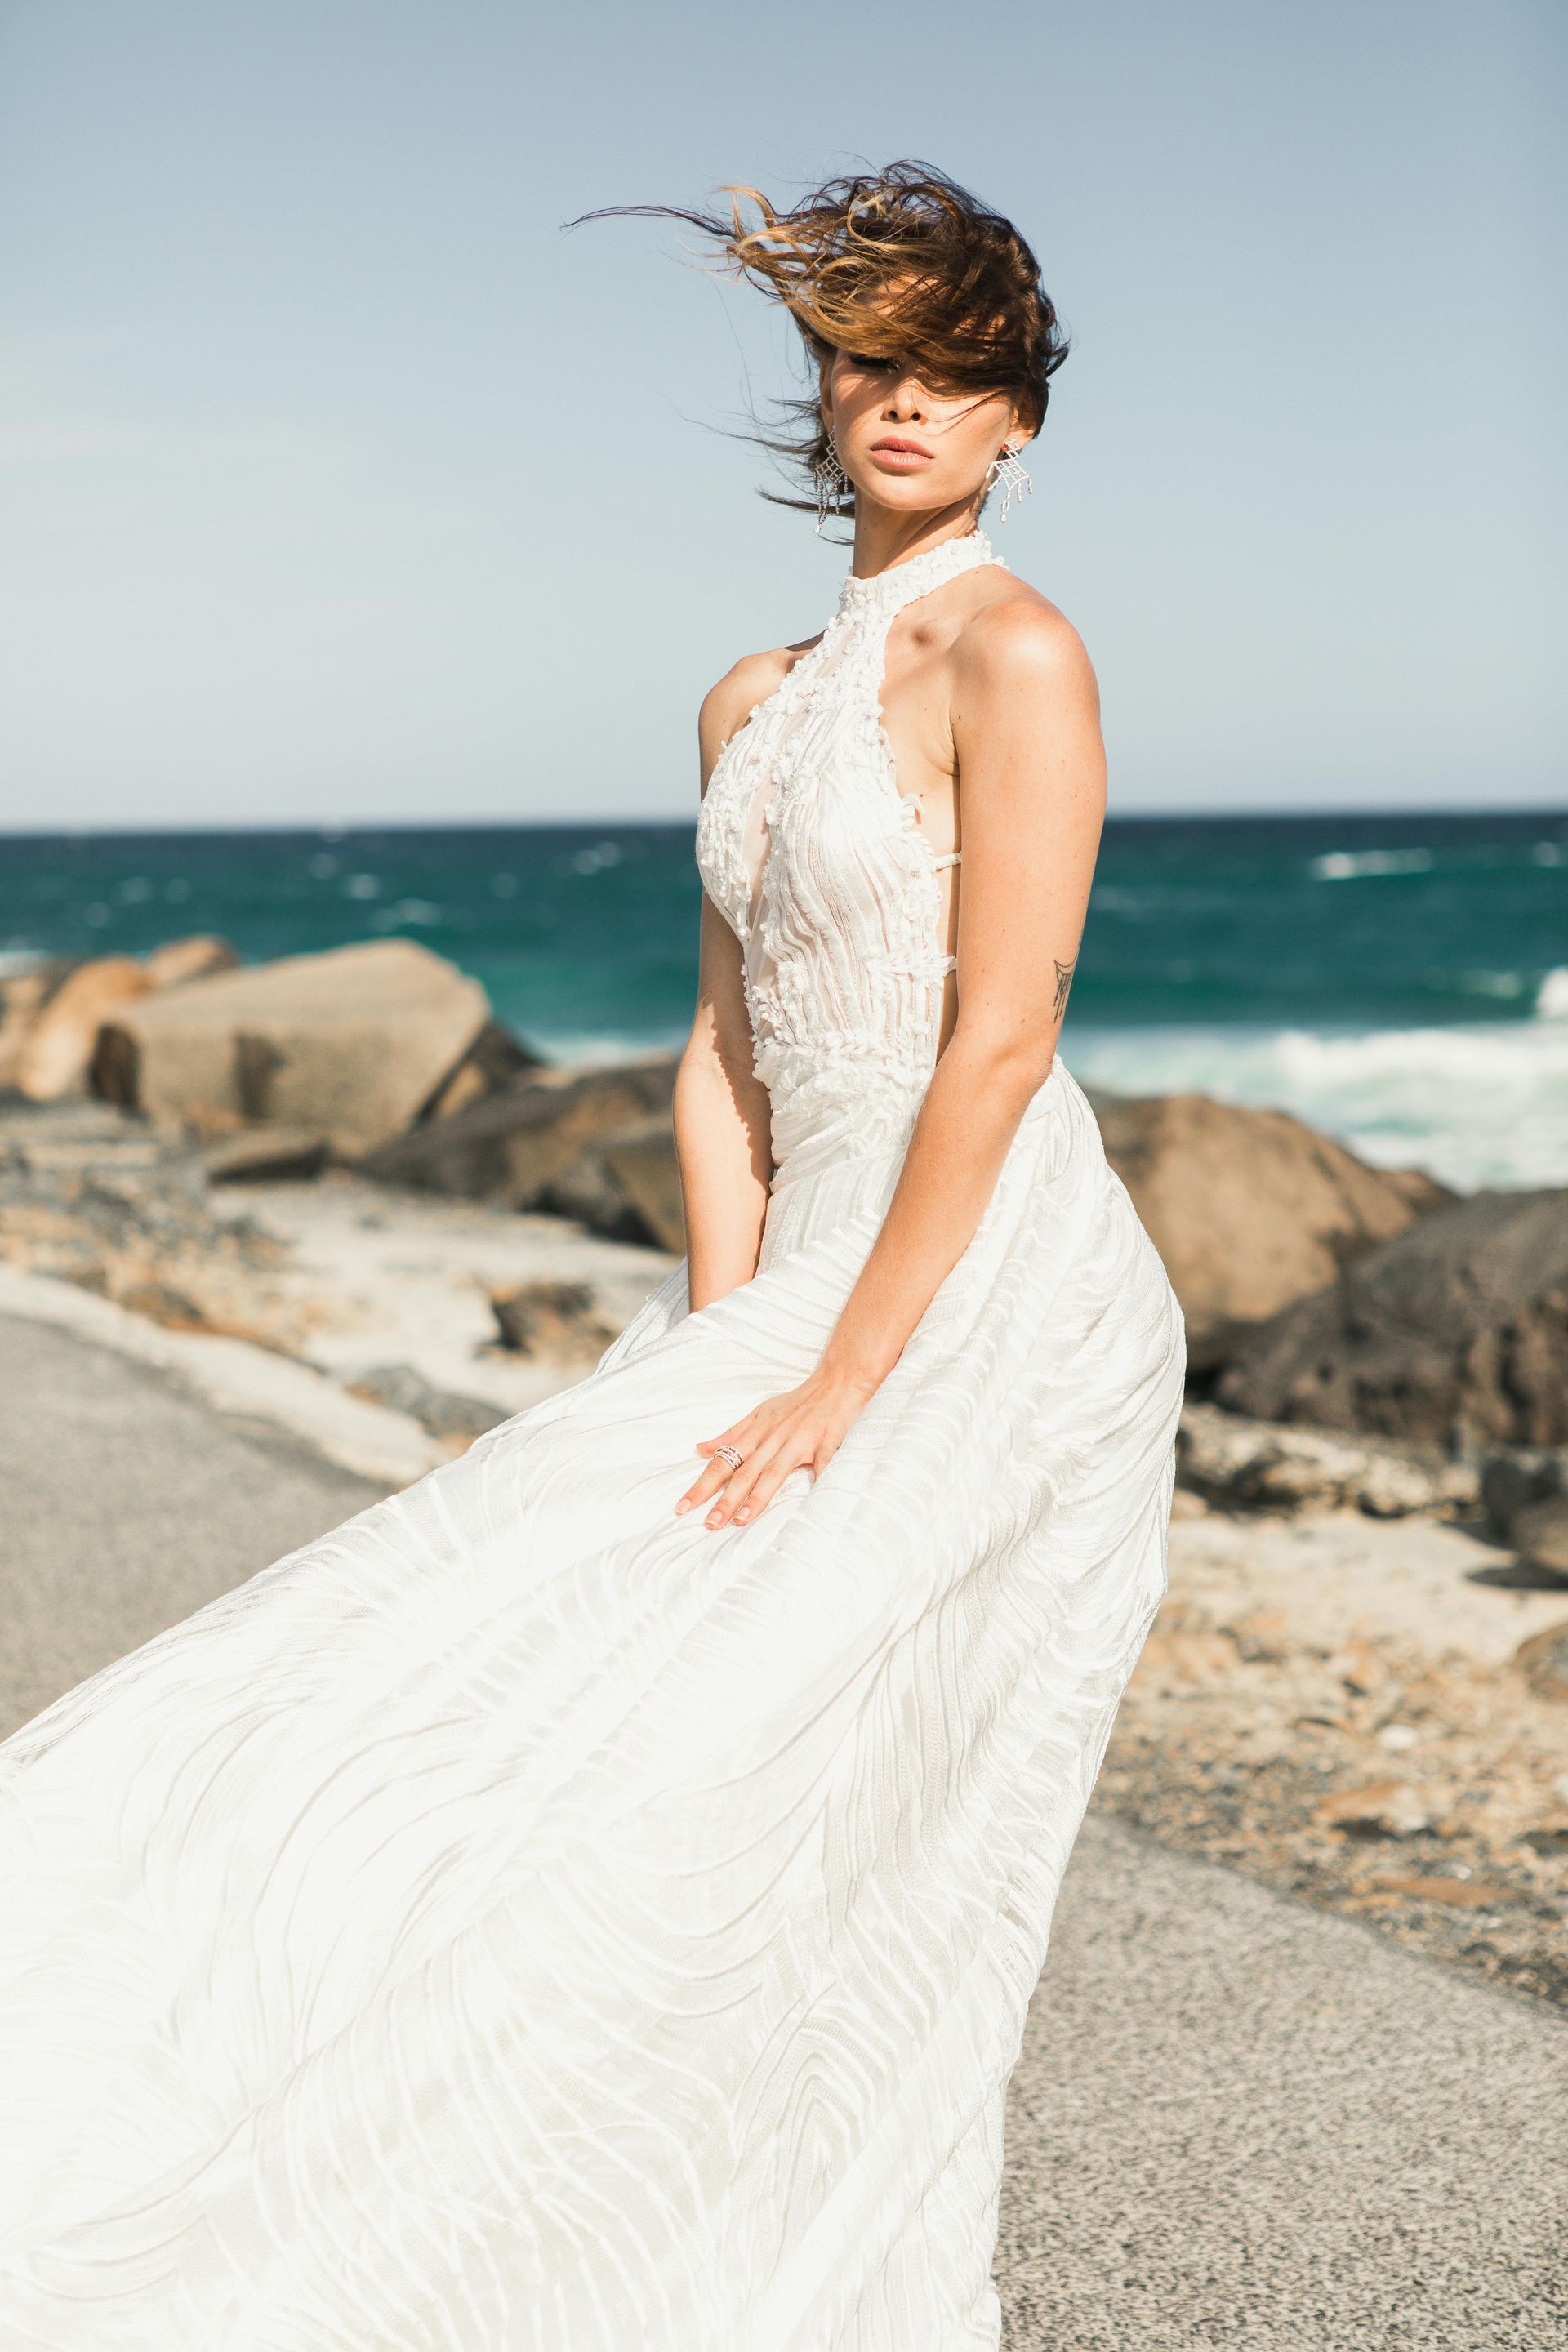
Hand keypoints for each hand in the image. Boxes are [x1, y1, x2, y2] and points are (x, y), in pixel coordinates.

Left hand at [676, 1367, 876, 1530]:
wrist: (836, 1382)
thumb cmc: (796, 1402)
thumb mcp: (759, 1414)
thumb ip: (731, 1435)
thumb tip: (700, 1449)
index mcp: (756, 1432)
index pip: (724, 1461)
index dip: (703, 1484)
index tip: (683, 1507)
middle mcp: (773, 1438)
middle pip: (745, 1472)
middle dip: (725, 1499)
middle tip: (709, 1524)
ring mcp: (799, 1442)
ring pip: (774, 1472)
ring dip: (758, 1496)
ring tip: (740, 1520)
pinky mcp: (826, 1443)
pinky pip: (822, 1465)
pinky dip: (818, 1481)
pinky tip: (812, 1506)